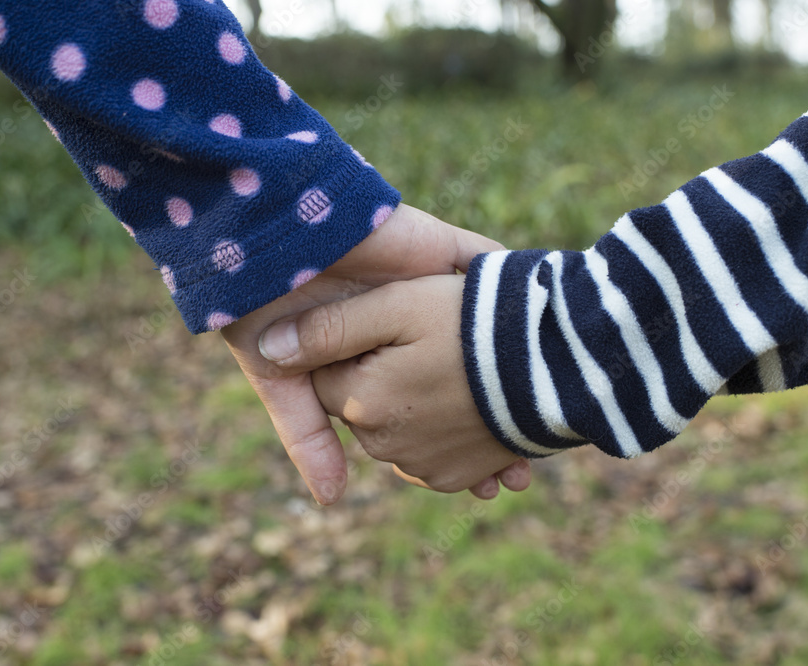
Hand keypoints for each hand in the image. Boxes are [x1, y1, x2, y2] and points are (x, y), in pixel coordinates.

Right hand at [219, 205, 524, 503]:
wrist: (263, 234)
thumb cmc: (261, 310)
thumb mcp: (282, 380)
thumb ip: (308, 435)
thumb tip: (331, 500)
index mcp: (370, 359)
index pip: (419, 409)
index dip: (450, 445)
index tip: (484, 485)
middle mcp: (404, 328)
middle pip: (463, 380)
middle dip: (493, 421)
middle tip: (518, 472)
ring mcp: (424, 287)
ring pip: (484, 333)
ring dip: (517, 371)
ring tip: (546, 420)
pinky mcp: (438, 249)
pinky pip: (486, 267)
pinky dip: (519, 290)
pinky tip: (545, 334)